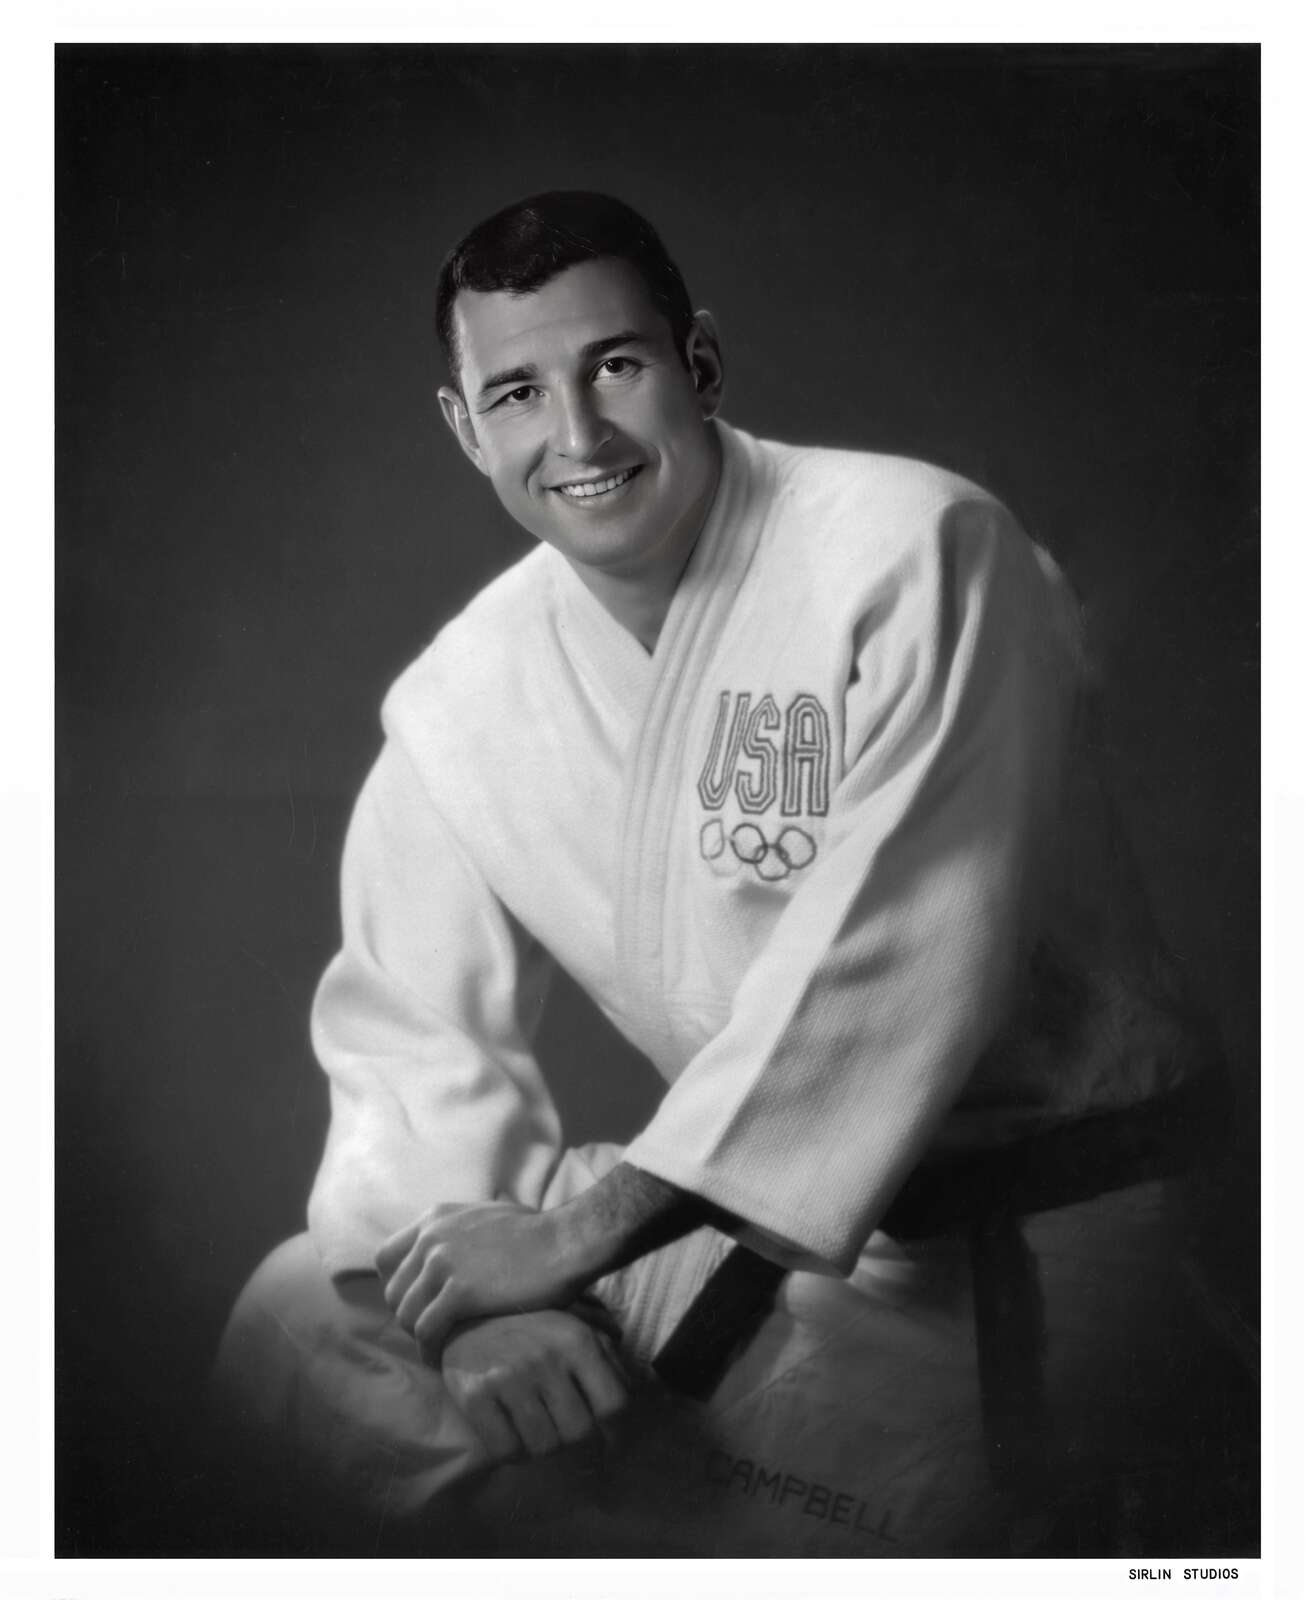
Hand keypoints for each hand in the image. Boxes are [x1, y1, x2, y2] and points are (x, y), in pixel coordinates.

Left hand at [376, 1199, 580, 1352]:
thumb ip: (461, 1231)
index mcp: (436, 1218)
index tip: (417, 1303)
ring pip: (405, 1314)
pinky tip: (442, 1361)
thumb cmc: (538, 1232)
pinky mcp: (458, 1293)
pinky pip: (426, 1332)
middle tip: (432, 1333)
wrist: (565, 1241)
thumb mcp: (487, 1216)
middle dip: (410, 1316)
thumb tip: (457, 1244)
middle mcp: (431, 1237)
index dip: (397, 1286)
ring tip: (439, 1348)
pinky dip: (430, 1351)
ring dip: (419, 1337)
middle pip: (394, 1291)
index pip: (386, 1257)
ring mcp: (442, 1264)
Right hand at [440, 1308, 628, 1461]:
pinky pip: (506, 1450)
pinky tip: (510, 1431)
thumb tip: (635, 1390)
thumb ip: (607, 1350)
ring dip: (542, 1446)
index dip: (616, 1430)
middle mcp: (546, 1358)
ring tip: (535, 1427)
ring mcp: (509, 1377)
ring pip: (544, 1447)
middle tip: (562, 1428)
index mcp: (577, 1339)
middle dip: (574, 1437)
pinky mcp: (475, 1395)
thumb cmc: (528, 1321)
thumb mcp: (574, 1321)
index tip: (608, 1438)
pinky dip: (511, 1451)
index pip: (614, 1405)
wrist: (462, 1312)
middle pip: (579, 1432)